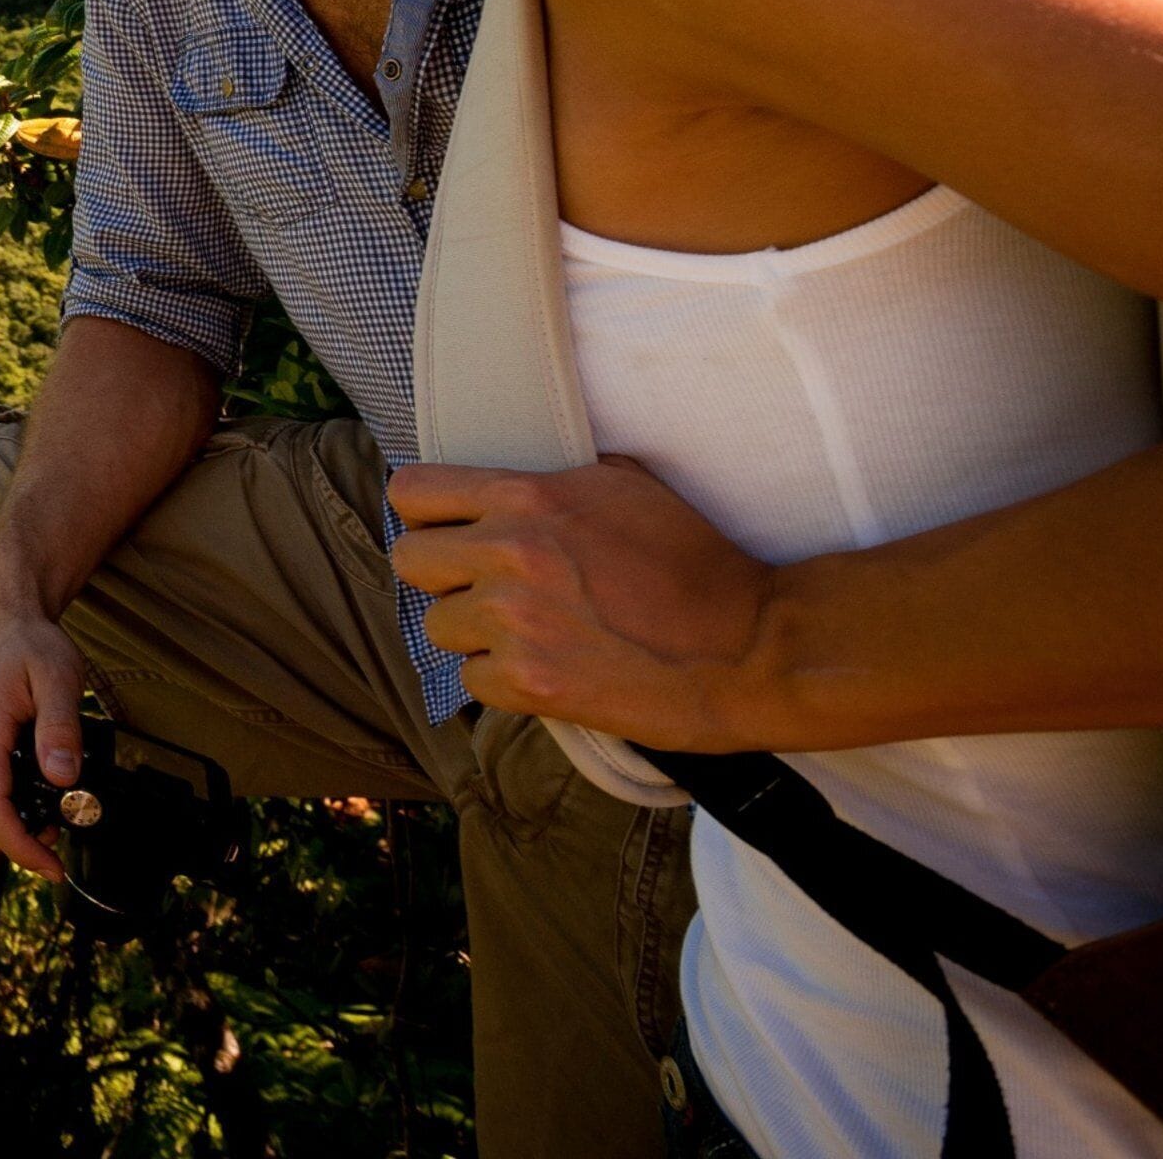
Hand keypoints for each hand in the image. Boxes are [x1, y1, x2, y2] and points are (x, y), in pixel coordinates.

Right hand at [0, 561, 89, 878]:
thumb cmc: (27, 642)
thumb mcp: (57, 677)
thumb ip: (60, 728)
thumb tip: (63, 778)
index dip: (24, 848)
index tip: (55, 867)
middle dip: (23, 841)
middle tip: (66, 839)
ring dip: (16, 822)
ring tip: (60, 810)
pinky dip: (8, 802)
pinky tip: (39, 787)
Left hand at [387, 457, 781, 750]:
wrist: (752, 645)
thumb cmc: (696, 563)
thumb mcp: (624, 485)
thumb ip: (552, 478)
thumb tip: (503, 478)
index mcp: (527, 496)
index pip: (412, 491)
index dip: (426, 516)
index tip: (450, 533)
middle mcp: (509, 552)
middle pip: (410, 562)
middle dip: (445, 578)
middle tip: (490, 591)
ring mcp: (515, 619)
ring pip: (439, 628)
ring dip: (477, 636)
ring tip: (537, 635)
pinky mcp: (530, 681)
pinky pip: (474, 681)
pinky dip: (506, 683)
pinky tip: (555, 671)